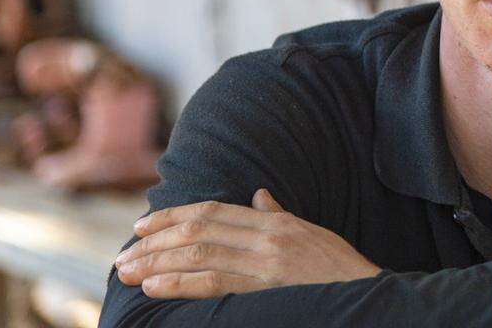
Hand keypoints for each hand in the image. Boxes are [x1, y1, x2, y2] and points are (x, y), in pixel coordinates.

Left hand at [113, 189, 380, 298]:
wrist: (367, 295)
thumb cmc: (339, 270)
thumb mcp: (311, 233)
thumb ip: (280, 215)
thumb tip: (260, 196)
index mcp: (275, 223)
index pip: (214, 211)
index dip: (174, 215)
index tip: (143, 225)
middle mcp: (267, 237)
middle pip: (199, 229)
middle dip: (156, 241)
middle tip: (124, 254)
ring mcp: (266, 263)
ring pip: (200, 254)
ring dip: (157, 262)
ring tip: (127, 272)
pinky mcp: (266, 289)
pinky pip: (215, 284)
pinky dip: (180, 283)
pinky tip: (155, 287)